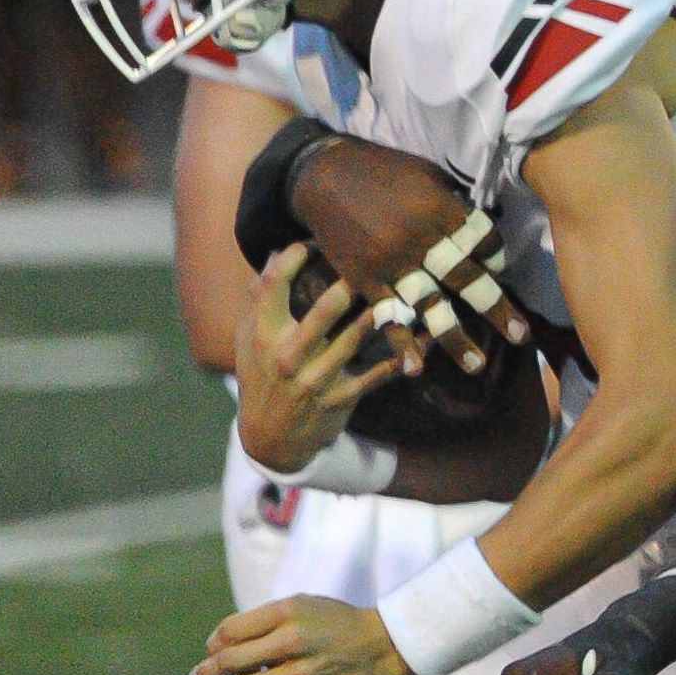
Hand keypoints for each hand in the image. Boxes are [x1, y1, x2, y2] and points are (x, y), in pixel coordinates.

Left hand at [189, 596, 413, 674]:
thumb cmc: (341, 627)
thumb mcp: (306, 607)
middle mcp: (292, 640)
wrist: (390, 652)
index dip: (213, 645)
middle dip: (205, 673)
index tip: (213, 652)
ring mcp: (299, 673)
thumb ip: (266, 621)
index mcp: (289, 611)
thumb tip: (220, 649)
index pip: (230, 631)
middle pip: (229, 661)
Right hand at [235, 244, 397, 472]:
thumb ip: (258, 298)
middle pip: (323, 309)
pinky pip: (378, 372)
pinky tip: (427, 337)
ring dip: (385, 311)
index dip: (293, 257)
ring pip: (356, 337)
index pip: (272, 285)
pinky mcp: (341, 396)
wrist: (270, 436)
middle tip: (377, 255)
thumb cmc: (262, 375)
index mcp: (261, 333)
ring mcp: (316, 377)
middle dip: (351, 281)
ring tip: (410, 284)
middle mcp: (287, 354)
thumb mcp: (248, 339)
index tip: (315, 238)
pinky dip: (404, 354)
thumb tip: (275, 253)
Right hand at [289, 136, 527, 379]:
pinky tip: (415, 368)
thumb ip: (453, 203)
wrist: (323, 175)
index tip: (497, 266)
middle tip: (521, 336)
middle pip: (466, 279)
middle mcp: (419, 240)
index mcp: (440, 209)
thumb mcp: (427, 174)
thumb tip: (480, 226)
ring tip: (477, 365)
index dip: (496, 256)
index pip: (483, 241)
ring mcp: (391, 263)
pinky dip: (401, 342)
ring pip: (431, 306)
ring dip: (455, 338)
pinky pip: (388, 314)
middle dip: (496, 309)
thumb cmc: (383, 170)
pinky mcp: (364, 279)